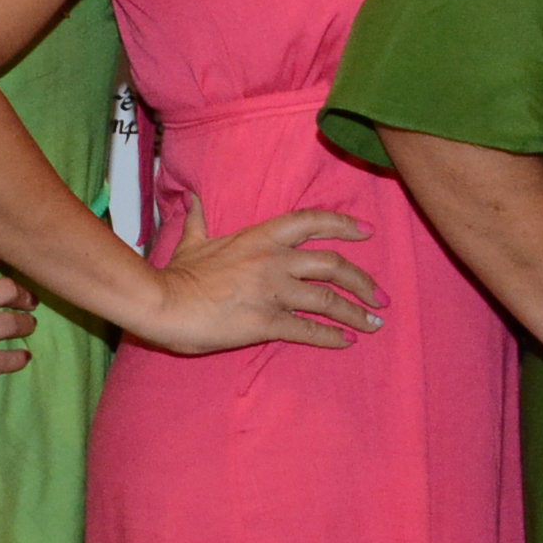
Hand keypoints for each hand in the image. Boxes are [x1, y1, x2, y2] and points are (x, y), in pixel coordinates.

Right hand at [145, 189, 382, 352]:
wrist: (162, 303)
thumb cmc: (176, 274)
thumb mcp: (192, 241)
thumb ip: (199, 221)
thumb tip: (192, 200)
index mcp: (260, 237)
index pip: (312, 221)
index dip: (343, 224)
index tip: (367, 231)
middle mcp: (274, 260)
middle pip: (333, 265)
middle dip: (363, 281)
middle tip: (380, 296)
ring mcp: (273, 292)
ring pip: (328, 300)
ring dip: (356, 313)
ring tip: (373, 324)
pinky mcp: (267, 323)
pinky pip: (308, 330)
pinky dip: (331, 336)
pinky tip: (346, 342)